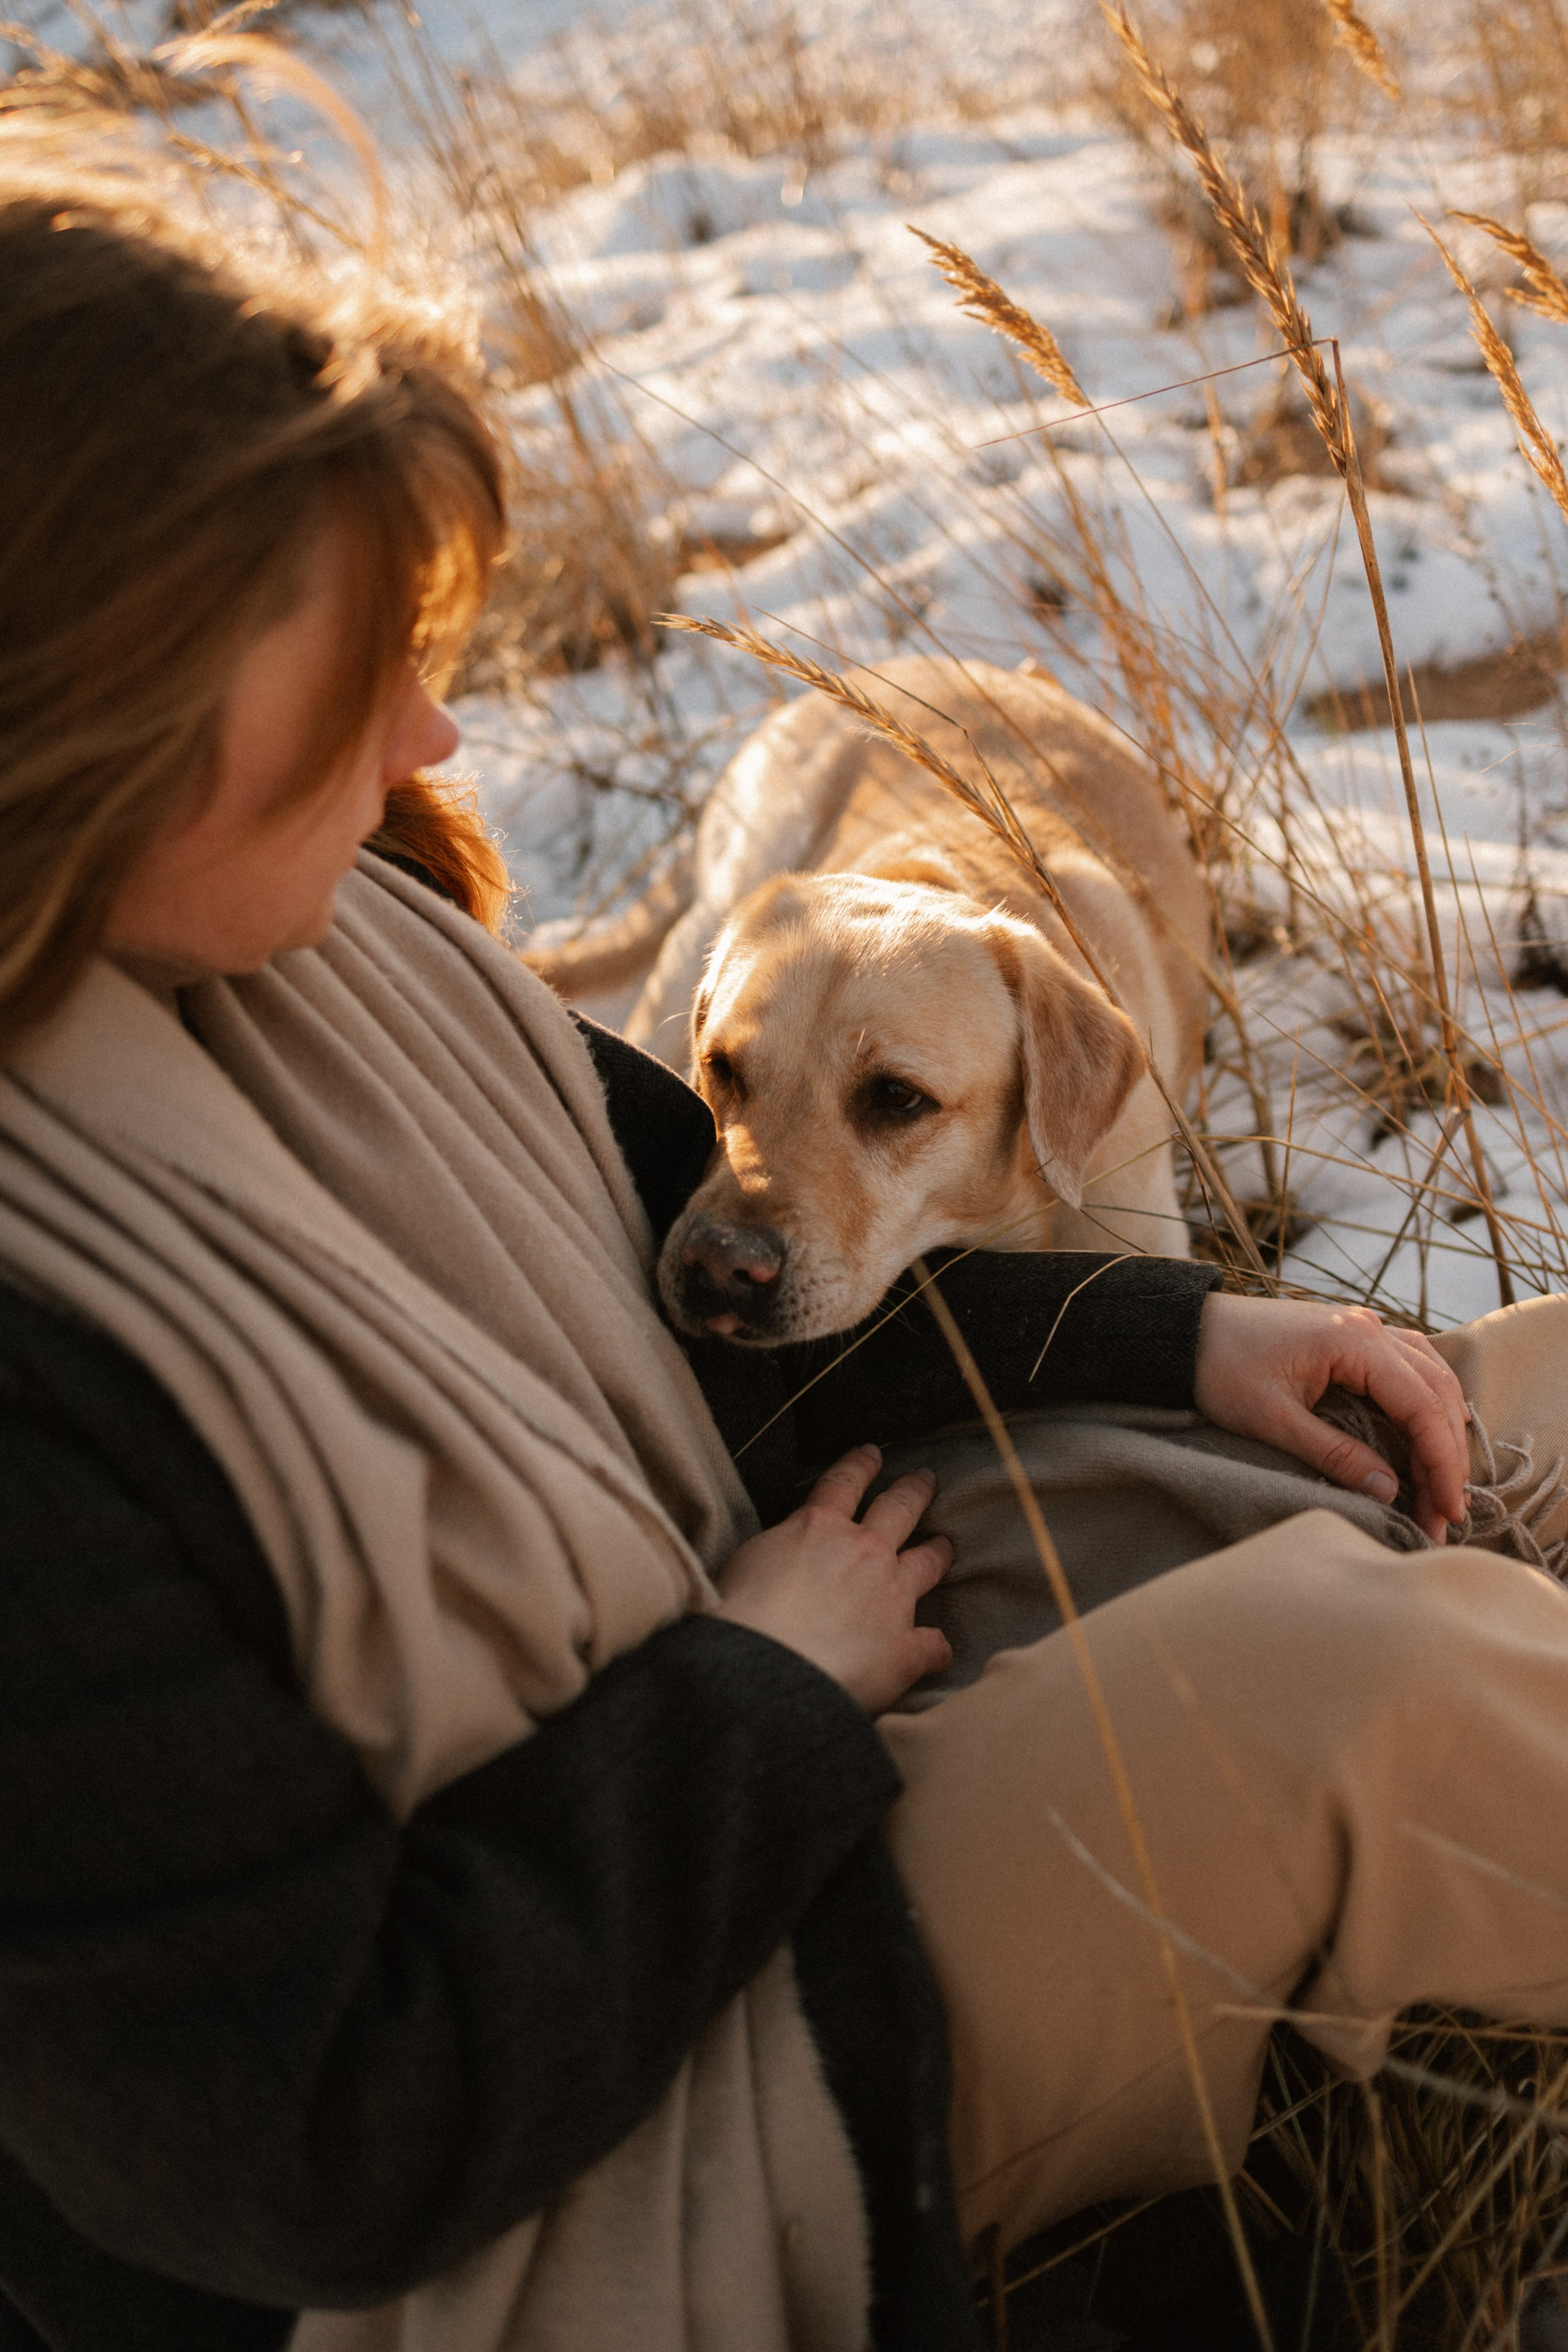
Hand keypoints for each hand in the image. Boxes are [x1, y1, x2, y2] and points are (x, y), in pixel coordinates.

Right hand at [714, 1445, 953, 1711]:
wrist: (765, 1668)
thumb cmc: (742, 1613)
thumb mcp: (750, 1558)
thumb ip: (782, 1547)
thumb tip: (789, 1554)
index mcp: (821, 1526)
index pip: (845, 1482)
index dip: (860, 1465)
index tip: (873, 1453)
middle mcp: (865, 1552)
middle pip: (899, 1510)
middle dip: (913, 1492)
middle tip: (925, 1480)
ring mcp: (891, 1596)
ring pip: (926, 1563)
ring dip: (938, 1552)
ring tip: (946, 1546)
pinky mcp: (905, 1646)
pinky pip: (932, 1643)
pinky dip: (934, 1647)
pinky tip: (935, 1652)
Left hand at [1194, 1293, 1470, 1542]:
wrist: (1183, 1330)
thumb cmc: (1219, 1369)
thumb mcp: (1273, 1420)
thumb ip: (1334, 1455)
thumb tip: (1388, 1491)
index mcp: (1355, 1341)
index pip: (1421, 1407)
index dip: (1441, 1463)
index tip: (1447, 1510)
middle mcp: (1370, 1327)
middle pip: (1435, 1395)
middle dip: (1446, 1458)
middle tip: (1446, 1514)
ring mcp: (1364, 1327)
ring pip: (1430, 1379)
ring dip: (1442, 1432)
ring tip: (1443, 1487)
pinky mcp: (1352, 1337)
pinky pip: (1410, 1369)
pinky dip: (1426, 1405)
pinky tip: (1430, 1438)